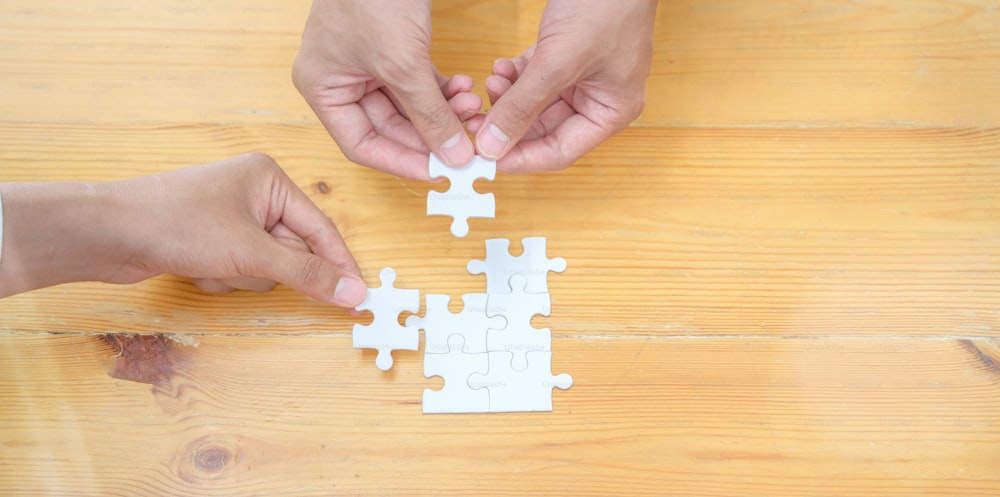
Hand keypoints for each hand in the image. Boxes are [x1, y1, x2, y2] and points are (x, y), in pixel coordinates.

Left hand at [0, 153, 367, 307]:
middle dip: (265, 267)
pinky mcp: (211, 239)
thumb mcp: (251, 253)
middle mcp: (254, 193)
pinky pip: (238, 269)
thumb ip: (307, 274)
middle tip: (242, 266)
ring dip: (240, 276)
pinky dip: (221, 277)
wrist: (106, 233)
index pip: (321, 228)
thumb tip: (352, 293)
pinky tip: (194, 268)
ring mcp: (231, 217)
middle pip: (291, 250)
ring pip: (265, 266)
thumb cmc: (177, 225)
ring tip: (210, 264)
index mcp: (269, 179)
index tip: (358, 297)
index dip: (339, 264)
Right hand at [292, 0, 481, 179]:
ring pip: (410, 107)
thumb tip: (453, 157)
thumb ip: (429, 115)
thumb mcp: (403, 63)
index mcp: (323, 87)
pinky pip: (419, 85)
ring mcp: (366, 64)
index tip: (440, 173)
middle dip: (431, 134)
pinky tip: (466, 90)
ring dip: (443, 112)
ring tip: (473, 109)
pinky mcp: (392, 49)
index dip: (402, 162)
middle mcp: (340, 80)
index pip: (362, 145)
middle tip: (467, 144)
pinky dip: (443, 91)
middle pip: (390, 129)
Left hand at [468, 0, 657, 172]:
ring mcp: (582, 78)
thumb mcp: (558, 62)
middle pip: (543, 130)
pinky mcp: (566, 56)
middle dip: (509, 124)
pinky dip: (513, 77)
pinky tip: (500, 68)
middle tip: (476, 122)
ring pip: (534, 105)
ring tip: (492, 82)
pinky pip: (533, 79)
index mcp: (611, 112)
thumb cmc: (606, 5)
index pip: (560, 152)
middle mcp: (598, 100)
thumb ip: (523, 107)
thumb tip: (492, 145)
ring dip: (508, 98)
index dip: (521, 158)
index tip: (485, 157)